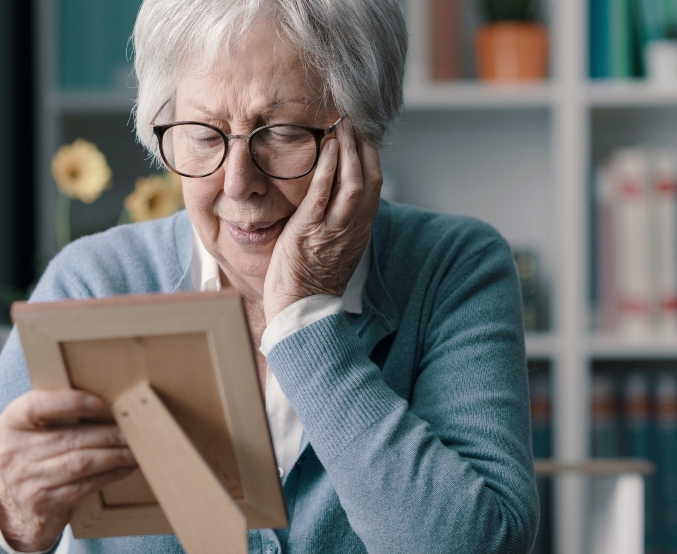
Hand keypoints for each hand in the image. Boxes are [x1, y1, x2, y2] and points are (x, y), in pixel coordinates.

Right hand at [0, 390, 136, 552]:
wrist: (15, 506)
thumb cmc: (32, 456)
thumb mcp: (28, 431)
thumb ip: (52, 413)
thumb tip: (104, 399)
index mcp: (8, 425)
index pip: (35, 407)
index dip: (67, 403)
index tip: (97, 402)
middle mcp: (12, 452)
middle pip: (68, 438)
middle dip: (107, 433)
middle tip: (134, 428)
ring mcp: (26, 480)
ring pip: (80, 463)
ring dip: (114, 454)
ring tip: (135, 448)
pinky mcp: (44, 503)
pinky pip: (84, 485)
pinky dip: (110, 474)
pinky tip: (125, 467)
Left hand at [263, 119, 381, 320]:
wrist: (301, 310)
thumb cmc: (311, 281)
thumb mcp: (337, 249)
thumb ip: (340, 224)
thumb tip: (336, 201)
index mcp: (360, 230)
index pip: (375, 187)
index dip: (372, 159)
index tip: (365, 137)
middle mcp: (353, 227)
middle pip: (369, 179)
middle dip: (364, 148)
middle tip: (355, 121)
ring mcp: (333, 229)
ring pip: (352, 183)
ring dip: (349, 151)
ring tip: (343, 126)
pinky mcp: (310, 230)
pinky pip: (323, 194)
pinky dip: (328, 169)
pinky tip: (328, 148)